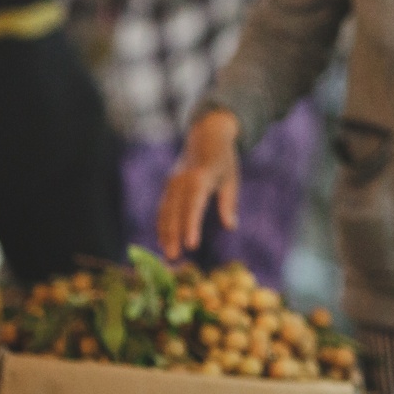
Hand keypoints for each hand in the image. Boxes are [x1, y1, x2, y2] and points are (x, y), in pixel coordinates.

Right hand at [157, 110, 241, 259]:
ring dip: (164, 233)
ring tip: (168, 254)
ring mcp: (172, 182)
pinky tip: (164, 240)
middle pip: (175, 212)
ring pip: (165, 211)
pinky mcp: (168, 185)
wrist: (207, 135)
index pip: (194, 206)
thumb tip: (231, 227)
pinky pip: (163, 207)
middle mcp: (182, 181)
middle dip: (173, 235)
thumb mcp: (231, 178)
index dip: (191, 226)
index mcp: (200, 178)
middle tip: (174, 258)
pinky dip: (162, 224)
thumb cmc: (224, 160)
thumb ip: (228, 203)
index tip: (191, 245)